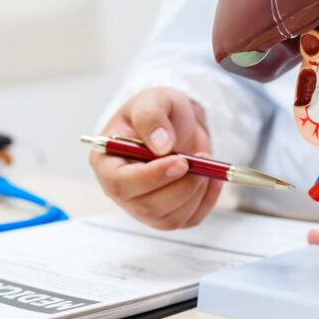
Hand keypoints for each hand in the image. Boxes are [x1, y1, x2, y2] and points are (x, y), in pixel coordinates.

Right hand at [90, 87, 221, 229]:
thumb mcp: (153, 99)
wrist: (177, 123)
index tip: (180, 162)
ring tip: (205, 162)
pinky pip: (190, 219)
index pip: (120, 184)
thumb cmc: (158, 111)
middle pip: (147, 207)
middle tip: (201, 159)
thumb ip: (151, 116)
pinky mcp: (168, 215)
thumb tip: (161, 145)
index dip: (151, 177)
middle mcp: (122, 191)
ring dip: (196, 192)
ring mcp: (144, 207)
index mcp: (107, 163)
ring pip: (170, 218)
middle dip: (180, 186)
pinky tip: (212, 177)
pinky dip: (207, 200)